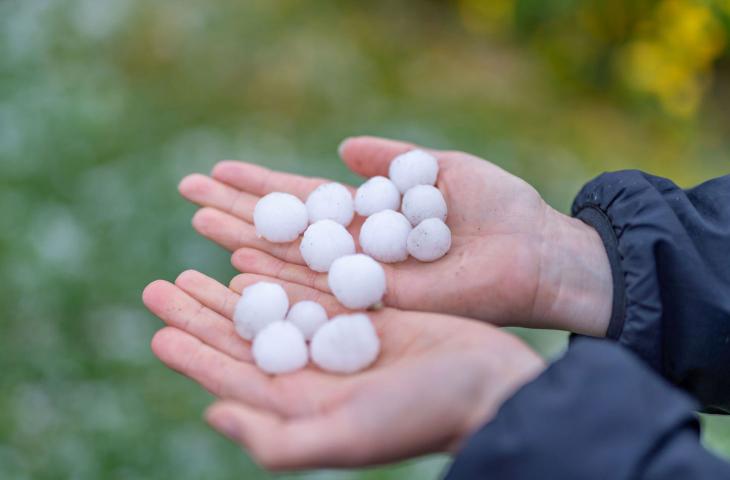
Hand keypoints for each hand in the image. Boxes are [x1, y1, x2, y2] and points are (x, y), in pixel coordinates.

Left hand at [142, 270, 544, 469]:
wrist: (491, 387)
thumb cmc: (424, 415)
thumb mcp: (349, 435)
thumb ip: (279, 437)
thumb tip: (213, 416)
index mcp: (306, 404)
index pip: (234, 375)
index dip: (193, 352)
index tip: (156, 329)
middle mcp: (318, 372)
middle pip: (246, 336)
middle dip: (201, 312)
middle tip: (160, 285)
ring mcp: (343, 341)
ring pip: (274, 306)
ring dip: (233, 287)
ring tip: (197, 265)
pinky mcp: (370, 314)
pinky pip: (313, 287)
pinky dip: (282, 271)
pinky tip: (254, 258)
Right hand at [179, 136, 611, 335]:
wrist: (538, 251)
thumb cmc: (499, 208)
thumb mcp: (439, 169)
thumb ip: (390, 160)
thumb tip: (341, 149)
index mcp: (373, 215)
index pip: (304, 199)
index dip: (262, 184)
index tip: (219, 170)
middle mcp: (358, 248)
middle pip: (286, 228)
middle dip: (238, 209)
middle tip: (188, 193)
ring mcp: (364, 277)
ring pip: (292, 258)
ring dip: (244, 239)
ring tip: (199, 222)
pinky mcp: (378, 302)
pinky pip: (319, 289)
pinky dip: (281, 275)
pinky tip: (241, 262)